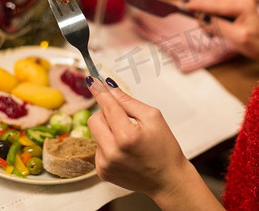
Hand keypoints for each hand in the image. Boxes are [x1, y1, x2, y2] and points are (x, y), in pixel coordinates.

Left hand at [86, 77, 188, 195]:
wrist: (167, 179)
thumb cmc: (164, 147)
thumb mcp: (153, 117)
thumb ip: (128, 101)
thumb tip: (109, 87)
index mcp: (126, 136)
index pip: (107, 106)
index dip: (99, 91)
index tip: (91, 80)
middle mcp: (112, 152)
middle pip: (94, 119)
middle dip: (106, 114)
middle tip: (123, 119)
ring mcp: (105, 164)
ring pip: (95, 133)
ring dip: (107, 130)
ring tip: (127, 139)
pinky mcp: (102, 172)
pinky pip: (98, 148)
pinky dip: (108, 145)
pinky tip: (124, 152)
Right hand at [186, 0, 258, 59]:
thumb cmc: (256, 43)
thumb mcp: (237, 38)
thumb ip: (218, 27)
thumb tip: (201, 19)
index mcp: (242, 3)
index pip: (213, 5)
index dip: (196, 6)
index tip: (180, 5)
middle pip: (210, 6)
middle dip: (205, 20)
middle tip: (212, 35)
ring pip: (210, 10)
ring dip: (209, 23)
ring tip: (220, 34)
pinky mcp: (231, 4)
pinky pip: (214, 12)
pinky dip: (213, 22)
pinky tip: (221, 30)